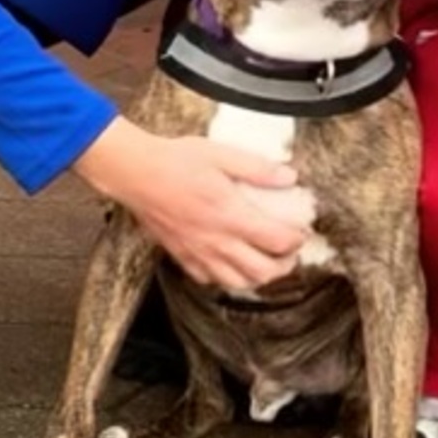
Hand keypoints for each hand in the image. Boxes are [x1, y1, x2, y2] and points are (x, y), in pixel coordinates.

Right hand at [74, 118, 316, 292]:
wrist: (135, 173)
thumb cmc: (173, 161)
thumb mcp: (221, 154)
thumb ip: (257, 168)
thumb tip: (287, 176)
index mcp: (230, 215)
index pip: (276, 241)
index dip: (296, 240)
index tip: (301, 232)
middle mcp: (216, 240)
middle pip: (262, 271)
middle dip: (284, 265)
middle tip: (289, 253)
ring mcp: (198, 252)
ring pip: (237, 283)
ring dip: (257, 278)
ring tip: (265, 263)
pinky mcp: (181, 256)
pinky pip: (208, 280)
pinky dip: (225, 278)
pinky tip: (229, 265)